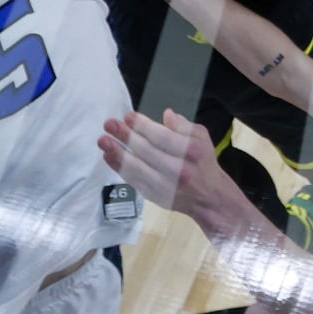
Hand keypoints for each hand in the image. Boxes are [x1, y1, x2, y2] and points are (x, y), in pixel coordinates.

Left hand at [99, 109, 243, 232]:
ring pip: (137, 168)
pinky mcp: (155, 197)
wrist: (209, 198)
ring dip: (117, 154)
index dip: (143, 126)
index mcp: (190, 152)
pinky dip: (120, 169)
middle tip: (108, 124)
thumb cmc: (203, 162)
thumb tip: (166, 115)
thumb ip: (183, 126)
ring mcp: (165, 186)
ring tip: (103, 141)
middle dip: (125, 137)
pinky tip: (109, 157)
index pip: (162, 137)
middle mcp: (178, 170)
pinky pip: (134, 181)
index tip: (127, 116)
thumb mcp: (201, 138)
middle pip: (146, 152)